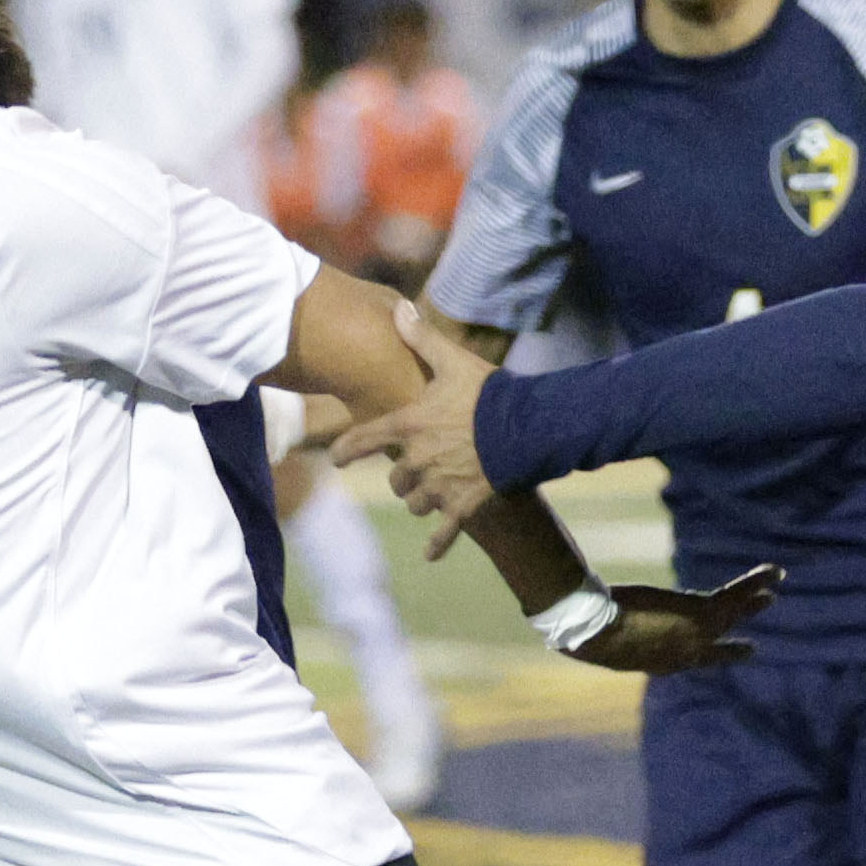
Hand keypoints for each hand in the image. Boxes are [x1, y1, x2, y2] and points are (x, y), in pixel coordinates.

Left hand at [326, 298, 499, 554]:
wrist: (527, 428)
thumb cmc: (489, 393)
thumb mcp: (453, 362)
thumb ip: (422, 339)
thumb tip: (399, 308)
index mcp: (409, 425)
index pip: (363, 440)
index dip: (346, 450)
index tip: (338, 459)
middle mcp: (417, 460)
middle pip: (395, 479)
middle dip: (402, 477)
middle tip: (413, 471)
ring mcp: (439, 486)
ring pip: (415, 504)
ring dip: (420, 501)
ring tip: (431, 496)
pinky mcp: (462, 506)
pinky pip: (443, 533)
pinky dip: (436, 546)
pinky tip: (429, 557)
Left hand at [560, 564, 780, 674]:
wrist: (595, 630)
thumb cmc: (586, 633)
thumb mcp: (595, 638)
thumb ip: (595, 634)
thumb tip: (564, 630)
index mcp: (660, 663)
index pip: (687, 660)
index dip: (702, 658)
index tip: (712, 661)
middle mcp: (685, 654)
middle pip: (718, 646)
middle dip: (735, 643)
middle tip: (752, 647)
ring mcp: (697, 635)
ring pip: (734, 615)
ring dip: (755, 601)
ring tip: (774, 592)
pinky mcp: (702, 613)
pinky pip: (736, 595)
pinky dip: (756, 581)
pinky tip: (774, 572)